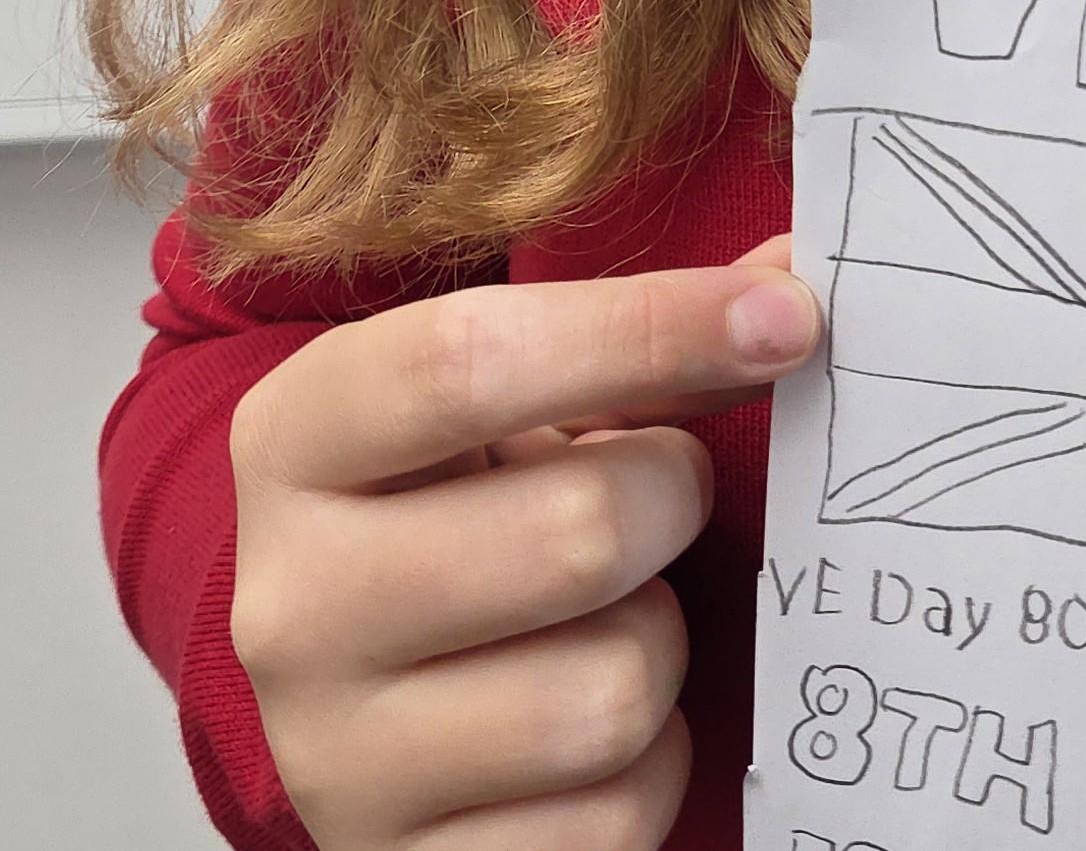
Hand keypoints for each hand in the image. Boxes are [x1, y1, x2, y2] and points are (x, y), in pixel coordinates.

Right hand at [228, 234, 818, 850]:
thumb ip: (643, 337)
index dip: (650, 327)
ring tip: (614, 615)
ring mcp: (336, 763)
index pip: (468, 361)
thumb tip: (791, 288)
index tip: (785, 318)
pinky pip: (615, 820)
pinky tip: (596, 727)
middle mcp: (294, 605)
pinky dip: (651, 766)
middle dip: (670, 499)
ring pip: (611, 693)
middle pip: (576, 532)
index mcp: (300, 440)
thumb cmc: (465, 502)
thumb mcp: (511, 396)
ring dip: (661, 643)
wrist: (361, 687)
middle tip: (660, 493)